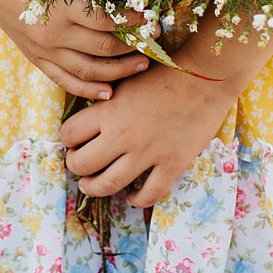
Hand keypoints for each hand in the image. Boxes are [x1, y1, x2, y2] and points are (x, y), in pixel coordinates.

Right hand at [0, 0, 148, 100]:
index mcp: (62, 6)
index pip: (108, 20)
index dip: (134, 22)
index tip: (152, 19)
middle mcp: (54, 33)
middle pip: (104, 48)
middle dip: (134, 47)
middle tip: (155, 42)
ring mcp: (44, 50)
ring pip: (90, 70)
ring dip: (119, 71)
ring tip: (142, 66)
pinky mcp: (36, 59)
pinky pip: (65, 81)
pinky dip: (88, 90)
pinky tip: (109, 92)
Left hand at [59, 60, 244, 207]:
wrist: (205, 78)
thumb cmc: (164, 73)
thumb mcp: (125, 80)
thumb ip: (105, 101)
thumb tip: (87, 118)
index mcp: (109, 111)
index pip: (69, 134)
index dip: (67, 139)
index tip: (73, 140)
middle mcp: (123, 135)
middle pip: (83, 164)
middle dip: (75, 167)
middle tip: (79, 164)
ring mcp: (148, 153)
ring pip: (109, 184)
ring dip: (94, 188)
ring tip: (91, 185)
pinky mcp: (172, 165)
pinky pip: (148, 194)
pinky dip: (136, 200)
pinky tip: (131, 196)